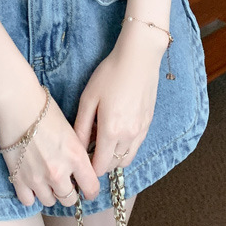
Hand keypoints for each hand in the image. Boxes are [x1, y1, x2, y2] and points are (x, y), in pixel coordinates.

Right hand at [0, 80, 99, 207]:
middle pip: (70, 200)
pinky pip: (29, 201)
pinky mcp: (19, 179)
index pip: (91, 188)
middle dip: (70, 192)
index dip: (90, 190)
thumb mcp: (71, 130)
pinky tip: (32, 182)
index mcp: (76, 157)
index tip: (87, 188)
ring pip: (50, 202)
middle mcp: (59, 172)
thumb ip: (77, 154)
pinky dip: (31, 194)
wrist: (18, 103)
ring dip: (50, 193)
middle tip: (65, 181)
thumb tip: (80, 169)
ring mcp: (38, 178)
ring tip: (46, 179)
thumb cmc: (45, 109)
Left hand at [73, 23, 166, 175]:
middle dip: (101, 162)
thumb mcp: (88, 98)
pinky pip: (137, 145)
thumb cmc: (110, 74)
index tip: (81, 158)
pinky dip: (126, 146)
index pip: (100, 166)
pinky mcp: (149, 123)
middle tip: (91, 146)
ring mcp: (142, 131)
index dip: (89, 167)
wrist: (139, 58)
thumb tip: (77, 148)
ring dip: (115, 156)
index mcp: (111, 131)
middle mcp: (129, 136)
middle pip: (114, 165)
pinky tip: (118, 128)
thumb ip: (82, 127)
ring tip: (104, 138)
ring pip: (127, 158)